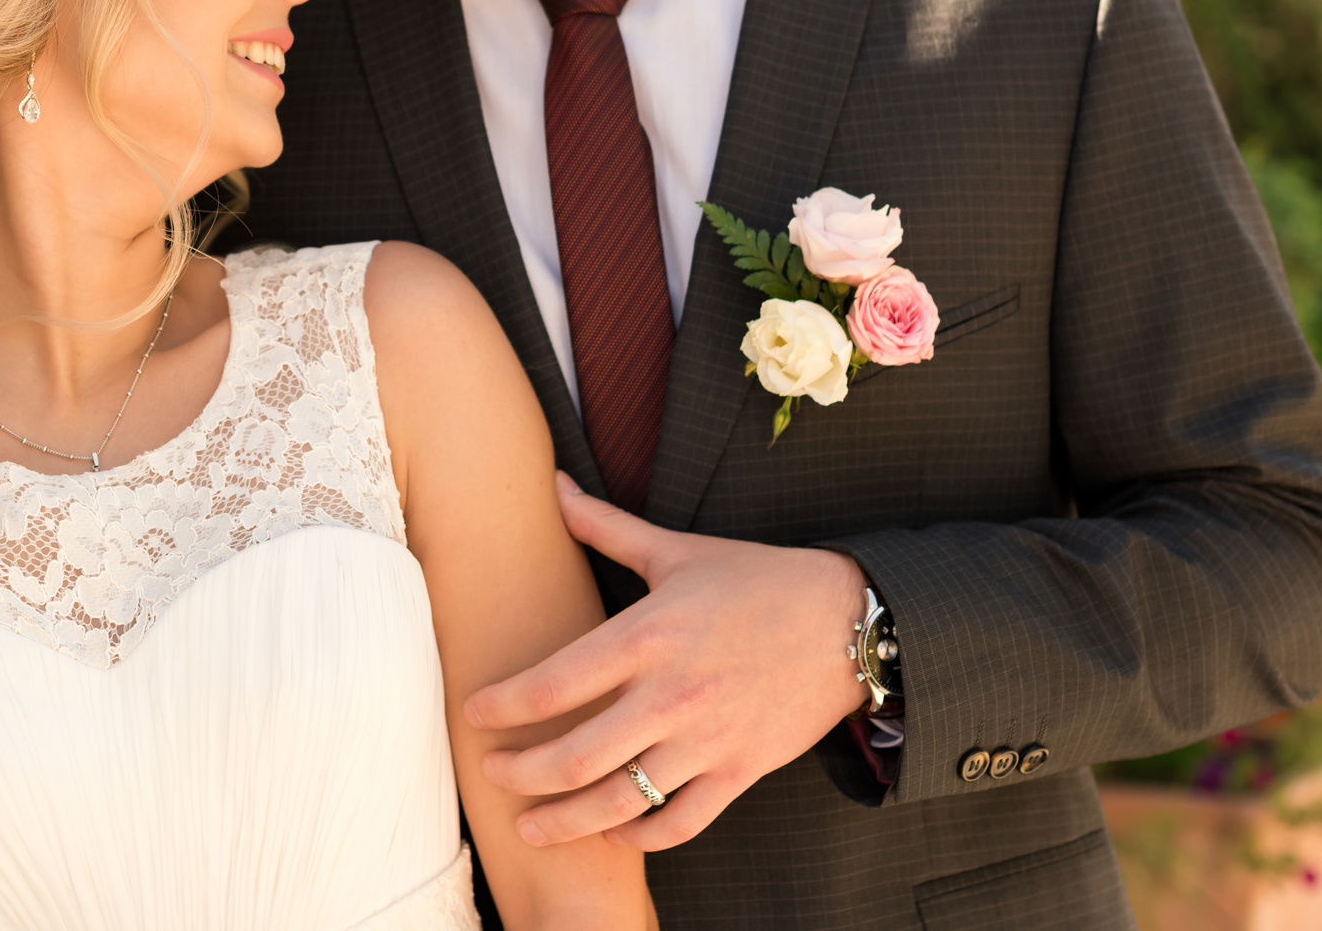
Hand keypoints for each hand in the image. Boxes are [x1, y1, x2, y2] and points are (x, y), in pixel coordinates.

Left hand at [462, 473, 869, 849]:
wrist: (849, 622)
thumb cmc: (758, 580)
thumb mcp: (677, 550)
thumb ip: (606, 525)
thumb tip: (554, 484)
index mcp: (647, 636)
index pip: (552, 684)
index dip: (501, 707)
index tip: (472, 713)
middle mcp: (671, 696)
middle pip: (573, 759)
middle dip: (520, 776)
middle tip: (490, 775)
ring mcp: (707, 741)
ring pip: (620, 803)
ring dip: (565, 822)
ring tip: (530, 825)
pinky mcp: (740, 772)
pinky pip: (680, 823)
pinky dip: (640, 838)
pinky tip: (611, 833)